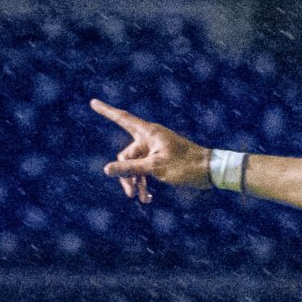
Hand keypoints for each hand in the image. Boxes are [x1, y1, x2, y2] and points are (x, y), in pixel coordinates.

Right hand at [91, 99, 211, 203]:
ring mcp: (155, 150)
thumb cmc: (184, 165)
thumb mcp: (155, 168)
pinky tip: (149, 198)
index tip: (93, 102)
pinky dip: (146, 183)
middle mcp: (150, 139)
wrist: (208, 171)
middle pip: (126, 155)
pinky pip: (146, 171)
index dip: (107, 111)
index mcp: (148, 133)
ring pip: (136, 166)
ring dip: (137, 183)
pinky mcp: (161, 161)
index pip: (122, 118)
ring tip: (144, 199)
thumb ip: (130, 169)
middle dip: (127, 175)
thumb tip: (107, 170)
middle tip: (131, 194)